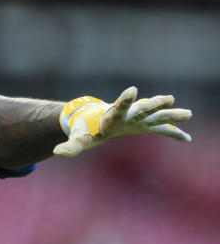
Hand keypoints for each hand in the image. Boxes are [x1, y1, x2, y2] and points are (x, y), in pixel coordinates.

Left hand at [53, 86, 192, 157]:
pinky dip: (172, 134)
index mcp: (111, 116)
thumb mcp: (78, 139)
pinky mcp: (143, 126)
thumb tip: (57, 153)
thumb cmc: (85, 129)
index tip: (131, 90)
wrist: (93, 120)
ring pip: (156, 116)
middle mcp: (127, 115)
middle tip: (169, 98)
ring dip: (170, 115)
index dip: (125, 100)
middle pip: (142, 109)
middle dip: (154, 105)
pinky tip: (187, 139)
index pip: (118, 107)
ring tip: (188, 113)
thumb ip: (70, 146)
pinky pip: (160, 130)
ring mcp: (137, 119)